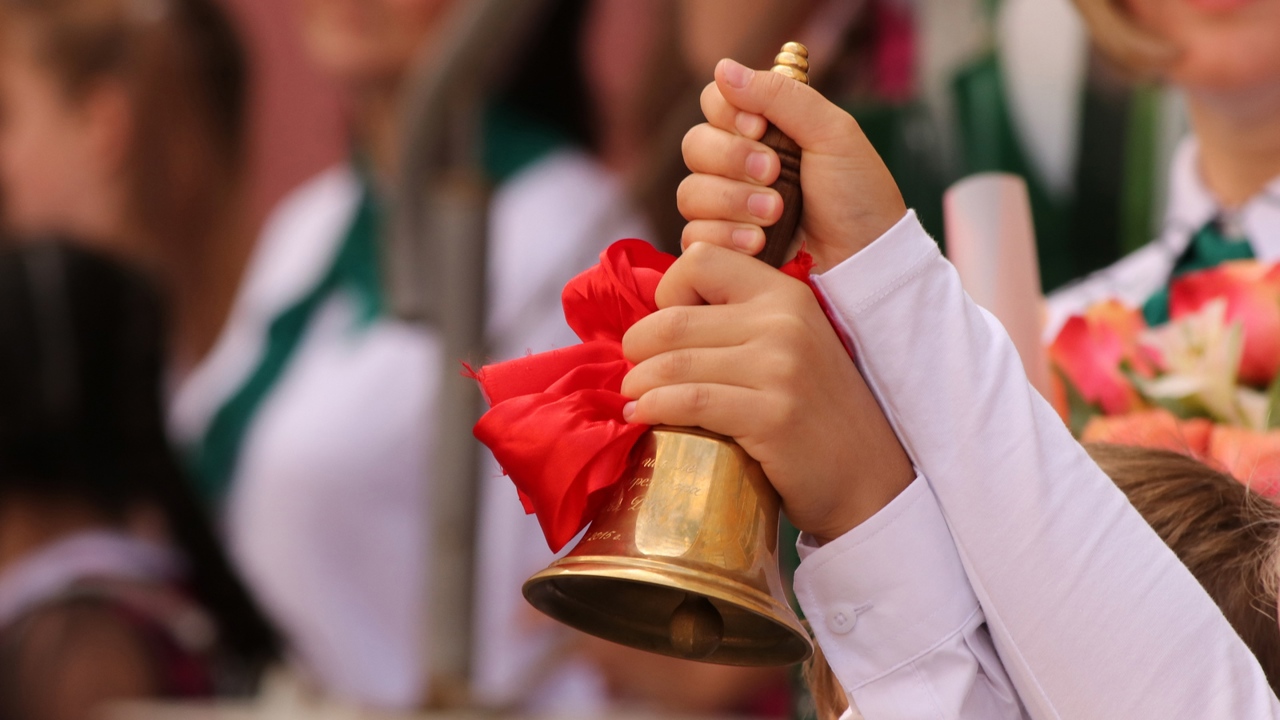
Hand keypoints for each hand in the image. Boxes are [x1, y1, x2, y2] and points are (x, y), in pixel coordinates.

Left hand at [620, 243, 913, 542]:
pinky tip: (643, 417)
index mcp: (785, 294)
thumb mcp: (788, 347)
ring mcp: (780, 369)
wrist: (867, 479)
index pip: (699, 260)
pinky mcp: (771, 416)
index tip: (665, 333)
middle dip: (637, 348)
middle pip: (673, 319)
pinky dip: (653, 408)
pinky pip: (689, 402)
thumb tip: (654, 324)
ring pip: (673, 362)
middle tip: (634, 373)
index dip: (666, 294)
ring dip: (638, 383)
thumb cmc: (813, 415)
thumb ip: (738, 324)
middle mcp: (783, 322)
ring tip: (634, 398)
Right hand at [678, 58, 906, 271]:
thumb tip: (723, 67)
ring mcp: (727, 208)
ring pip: (690, 192)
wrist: (865, 262)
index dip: (728, 114)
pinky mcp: (722, 248)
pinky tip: (759, 243)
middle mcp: (738, 165)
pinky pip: (693, 235)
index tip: (760, 128)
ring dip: (733, 201)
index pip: (714, 103)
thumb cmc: (857, 196)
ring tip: (775, 215)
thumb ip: (780, 95)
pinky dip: (726, 236)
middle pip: (695, 146)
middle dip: (733, 159)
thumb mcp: (832, 133)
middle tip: (773, 173)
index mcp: (764, 130)